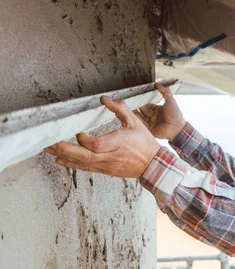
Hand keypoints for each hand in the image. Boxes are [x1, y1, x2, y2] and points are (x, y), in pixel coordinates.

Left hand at [44, 96, 161, 178]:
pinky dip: (70, 164)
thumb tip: (104, 98)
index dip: (84, 140)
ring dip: (63, 155)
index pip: (97, 145)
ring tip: (47, 148)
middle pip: (84, 155)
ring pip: (81, 162)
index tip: (77, 132)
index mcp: (119, 143)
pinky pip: (85, 168)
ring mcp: (107, 165)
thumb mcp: (135, 122)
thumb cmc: (145, 143)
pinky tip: (59, 159)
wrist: (152, 165)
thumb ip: (120, 109)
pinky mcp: (105, 170)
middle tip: (49, 142)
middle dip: (64, 148)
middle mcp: (111, 156)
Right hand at [134, 83, 185, 141]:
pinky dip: (137, 120)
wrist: (177, 128)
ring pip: (140, 117)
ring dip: (135, 113)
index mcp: (157, 109)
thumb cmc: (176, 115)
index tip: (136, 97)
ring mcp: (151, 122)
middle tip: (130, 101)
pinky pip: (141, 124)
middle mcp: (153, 116)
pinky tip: (133, 116)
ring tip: (129, 108)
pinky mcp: (149, 129)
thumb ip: (165, 91)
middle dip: (137, 106)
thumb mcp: (171, 101)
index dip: (142, 101)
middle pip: (142, 110)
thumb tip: (158, 84)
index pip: (147, 104)